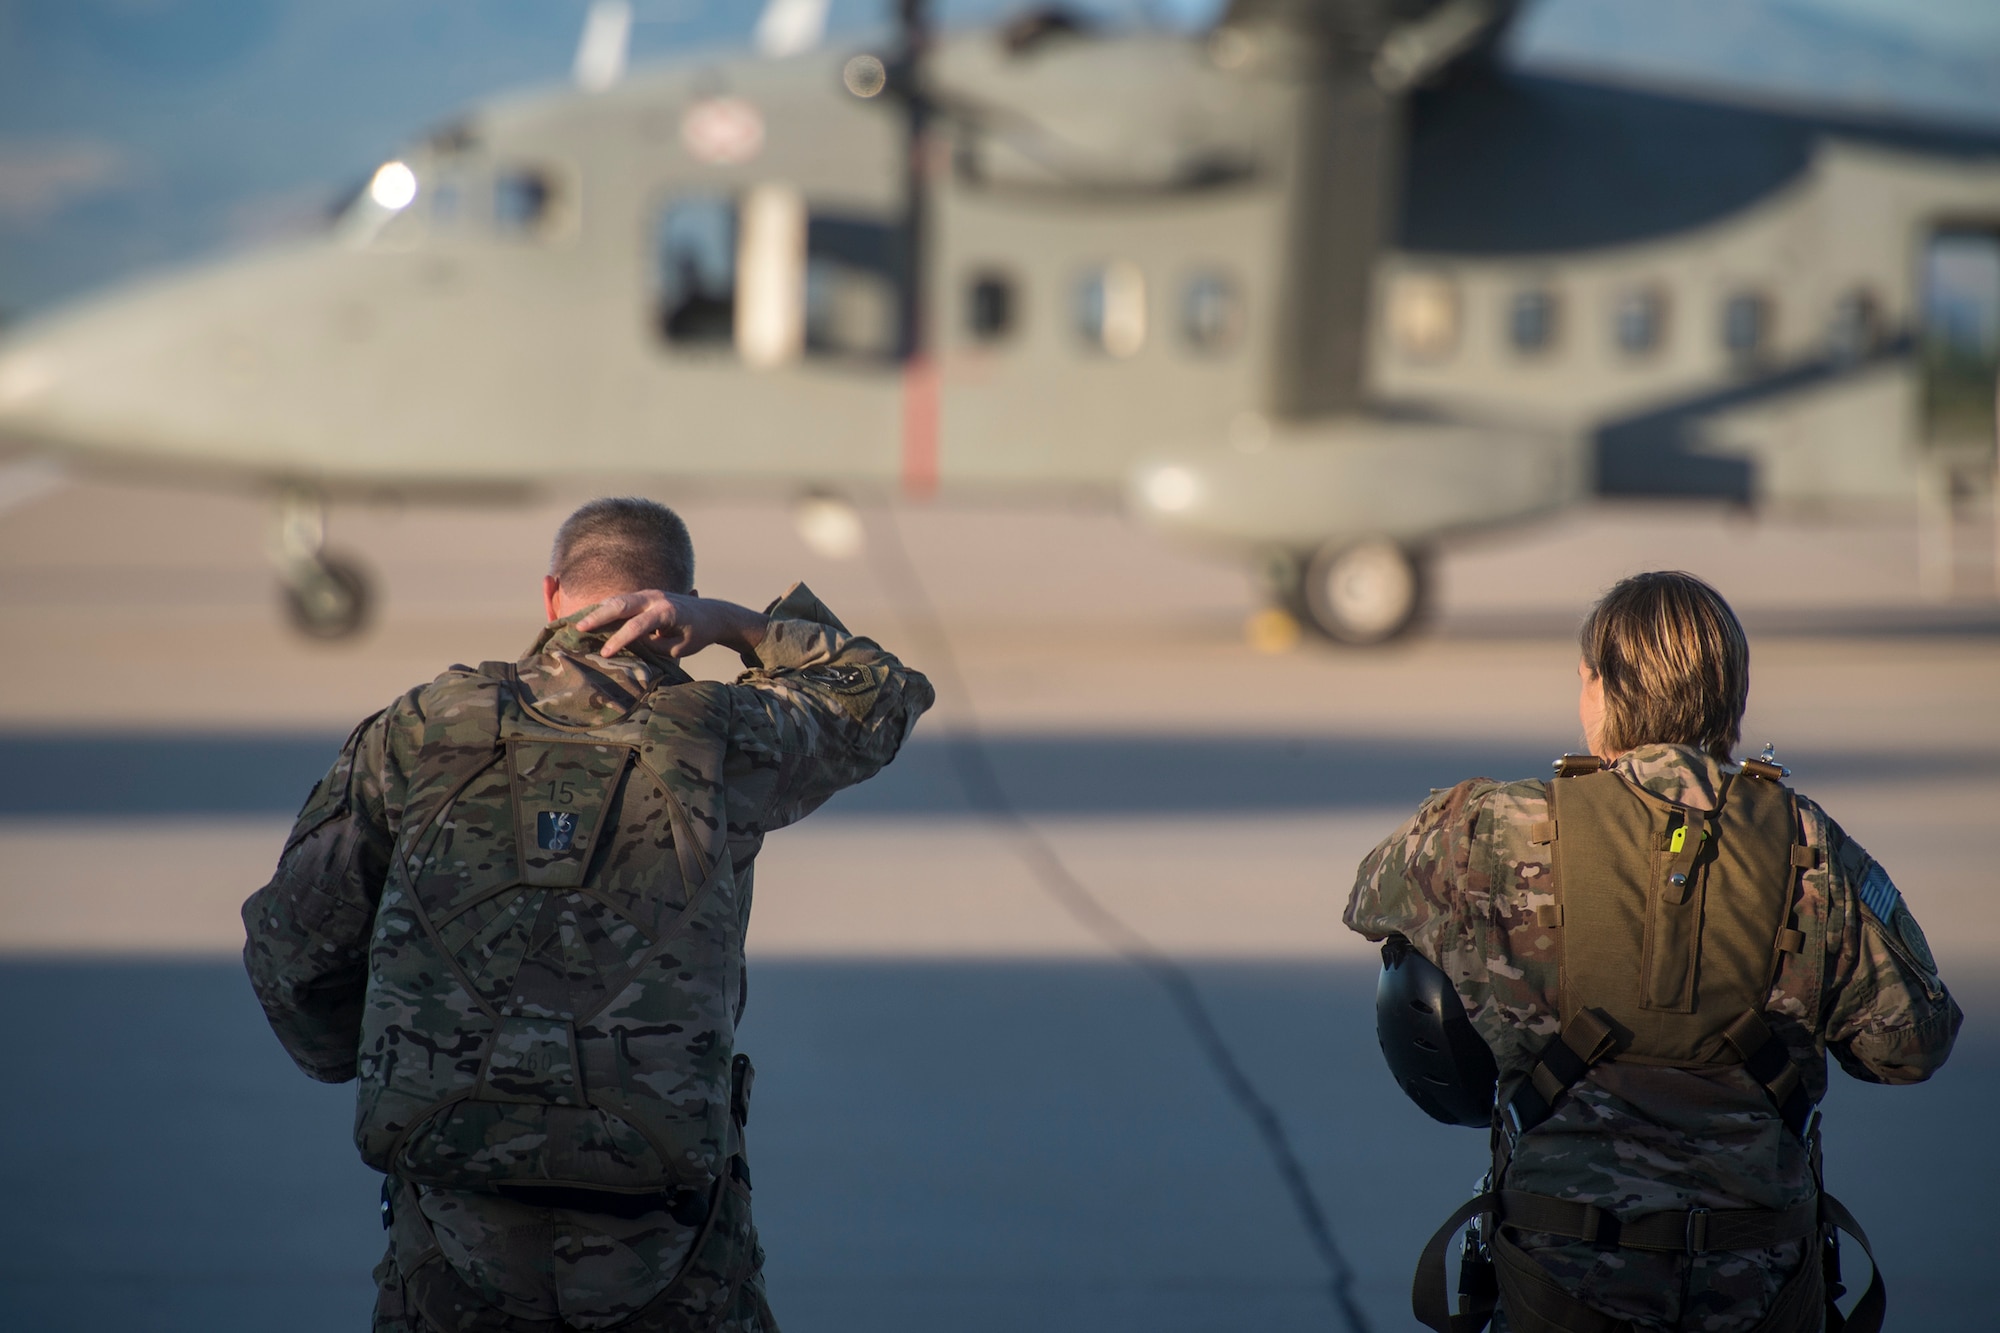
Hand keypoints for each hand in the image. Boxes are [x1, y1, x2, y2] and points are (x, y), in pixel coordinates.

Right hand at [575, 591, 767, 658]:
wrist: (711, 614)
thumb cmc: (696, 634)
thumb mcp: (678, 648)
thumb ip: (655, 646)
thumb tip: (632, 645)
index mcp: (667, 612)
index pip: (638, 626)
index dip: (620, 640)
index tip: (605, 654)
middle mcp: (655, 598)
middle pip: (621, 604)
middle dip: (599, 617)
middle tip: (579, 628)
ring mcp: (649, 593)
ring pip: (618, 599)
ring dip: (597, 610)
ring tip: (577, 623)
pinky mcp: (644, 595)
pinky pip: (621, 599)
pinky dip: (604, 607)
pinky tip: (590, 617)